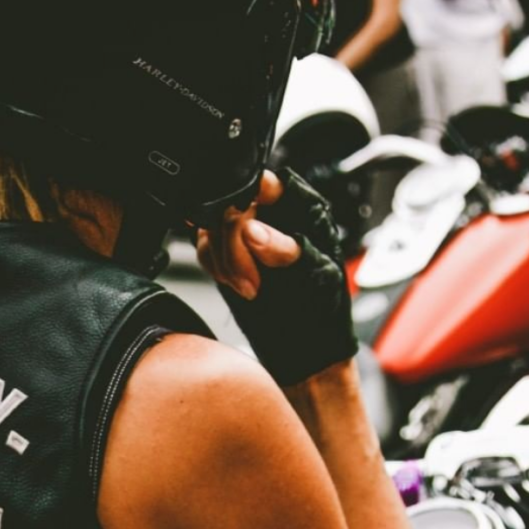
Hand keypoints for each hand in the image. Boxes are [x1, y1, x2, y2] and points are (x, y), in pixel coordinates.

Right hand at [198, 169, 357, 386]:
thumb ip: (286, 247)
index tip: (246, 235)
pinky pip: (203, 246)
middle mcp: (271, 213)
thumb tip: (253, 229)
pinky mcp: (226, 253)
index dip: (244, 203)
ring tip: (247, 287)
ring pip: (210, 226)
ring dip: (222, 261)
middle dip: (233, 247)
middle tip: (249, 279)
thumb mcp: (316, 274)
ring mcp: (245, 233)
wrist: (305, 344)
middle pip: (229, 206)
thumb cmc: (324, 308)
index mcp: (300, 206)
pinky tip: (234, 283)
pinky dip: (213, 266)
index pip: (260, 183)